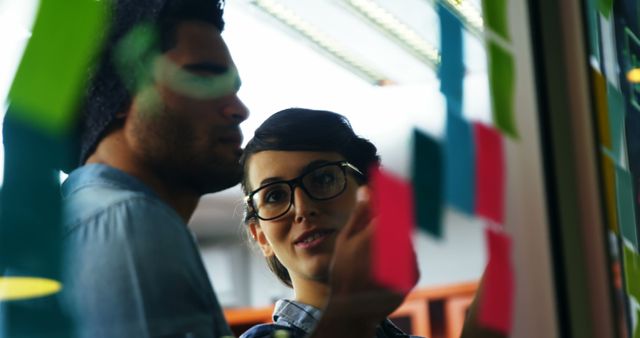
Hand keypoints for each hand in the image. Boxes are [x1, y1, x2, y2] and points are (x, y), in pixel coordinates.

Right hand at [311, 186, 413, 337]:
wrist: (353, 309)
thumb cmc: (344, 272)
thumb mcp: (345, 239)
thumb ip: (360, 213)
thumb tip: (367, 190)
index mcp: (381, 230)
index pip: (392, 202)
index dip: (389, 194)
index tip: (386, 187)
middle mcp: (400, 242)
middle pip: (401, 221)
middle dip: (389, 221)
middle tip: (373, 233)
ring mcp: (409, 260)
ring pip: (405, 239)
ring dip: (394, 241)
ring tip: (373, 257)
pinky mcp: (414, 274)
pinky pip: (409, 257)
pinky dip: (399, 258)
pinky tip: (382, 268)